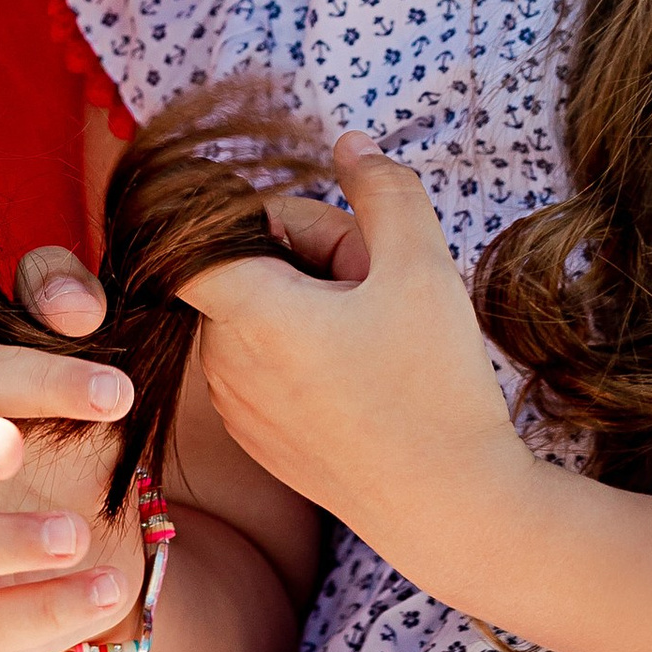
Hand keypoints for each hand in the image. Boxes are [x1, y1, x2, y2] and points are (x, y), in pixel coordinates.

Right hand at [0, 246, 142, 651]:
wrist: (95, 521)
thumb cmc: (70, 424)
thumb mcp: (79, 355)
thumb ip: (67, 300)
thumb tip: (75, 305)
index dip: (34, 377)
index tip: (118, 390)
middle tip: (13, 448)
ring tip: (77, 535)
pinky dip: (38, 616)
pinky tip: (108, 588)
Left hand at [183, 135, 526, 566]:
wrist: (449, 509)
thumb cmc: (433, 386)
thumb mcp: (422, 265)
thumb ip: (383, 187)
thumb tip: (347, 142)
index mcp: (248, 314)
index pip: (203, 232)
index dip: (262, 213)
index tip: (319, 232)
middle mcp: (222, 363)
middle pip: (247, 267)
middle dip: (312, 257)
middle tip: (378, 286)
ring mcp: (236, 407)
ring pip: (259, 316)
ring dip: (311, 307)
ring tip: (377, 337)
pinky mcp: (258, 439)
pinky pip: (265, 366)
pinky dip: (307, 355)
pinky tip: (365, 380)